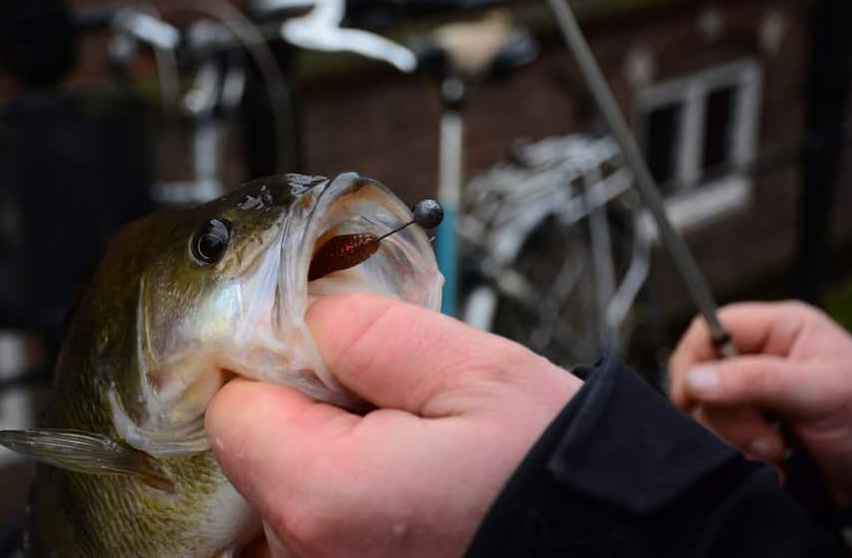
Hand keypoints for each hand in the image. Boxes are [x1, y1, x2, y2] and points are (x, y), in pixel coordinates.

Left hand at [205, 293, 581, 557]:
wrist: (619, 549)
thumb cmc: (553, 474)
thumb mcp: (473, 371)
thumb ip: (369, 331)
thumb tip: (307, 316)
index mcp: (320, 497)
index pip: (232, 407)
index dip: (278, 364)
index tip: (334, 356)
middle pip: (258, 450)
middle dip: (311, 409)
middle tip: (400, 406)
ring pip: (290, 488)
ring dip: (337, 455)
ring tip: (419, 451)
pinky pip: (319, 525)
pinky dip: (350, 496)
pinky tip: (412, 489)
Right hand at [669, 300, 851, 506]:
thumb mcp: (820, 392)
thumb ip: (756, 380)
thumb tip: (694, 380)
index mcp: (776, 329)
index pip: (708, 331)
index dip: (695, 362)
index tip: (698, 397)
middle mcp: (757, 357)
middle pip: (701, 377)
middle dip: (728, 415)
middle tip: (768, 439)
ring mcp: (752, 396)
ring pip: (706, 413)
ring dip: (736, 441)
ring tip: (779, 454)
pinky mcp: (750, 430)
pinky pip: (719, 440)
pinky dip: (739, 457)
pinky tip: (773, 465)